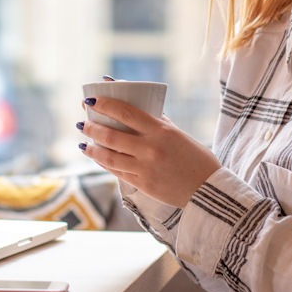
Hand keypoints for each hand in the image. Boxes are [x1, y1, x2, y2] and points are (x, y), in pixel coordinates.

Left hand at [78, 95, 220, 208]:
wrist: (208, 190)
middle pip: (112, 136)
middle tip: (83, 122)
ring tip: (84, 142)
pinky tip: (97, 157)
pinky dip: (104, 163)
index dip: (106, 105)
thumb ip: (157, 121)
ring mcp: (145, 168)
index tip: (91, 101)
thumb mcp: (178, 134)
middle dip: (92, 128)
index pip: (126, 113)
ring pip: (109, 156)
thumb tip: (135, 105)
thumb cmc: (195, 157)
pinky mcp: (143, 185)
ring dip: (92, 148)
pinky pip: (117, 172)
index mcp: (160, 131)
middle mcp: (150, 149)